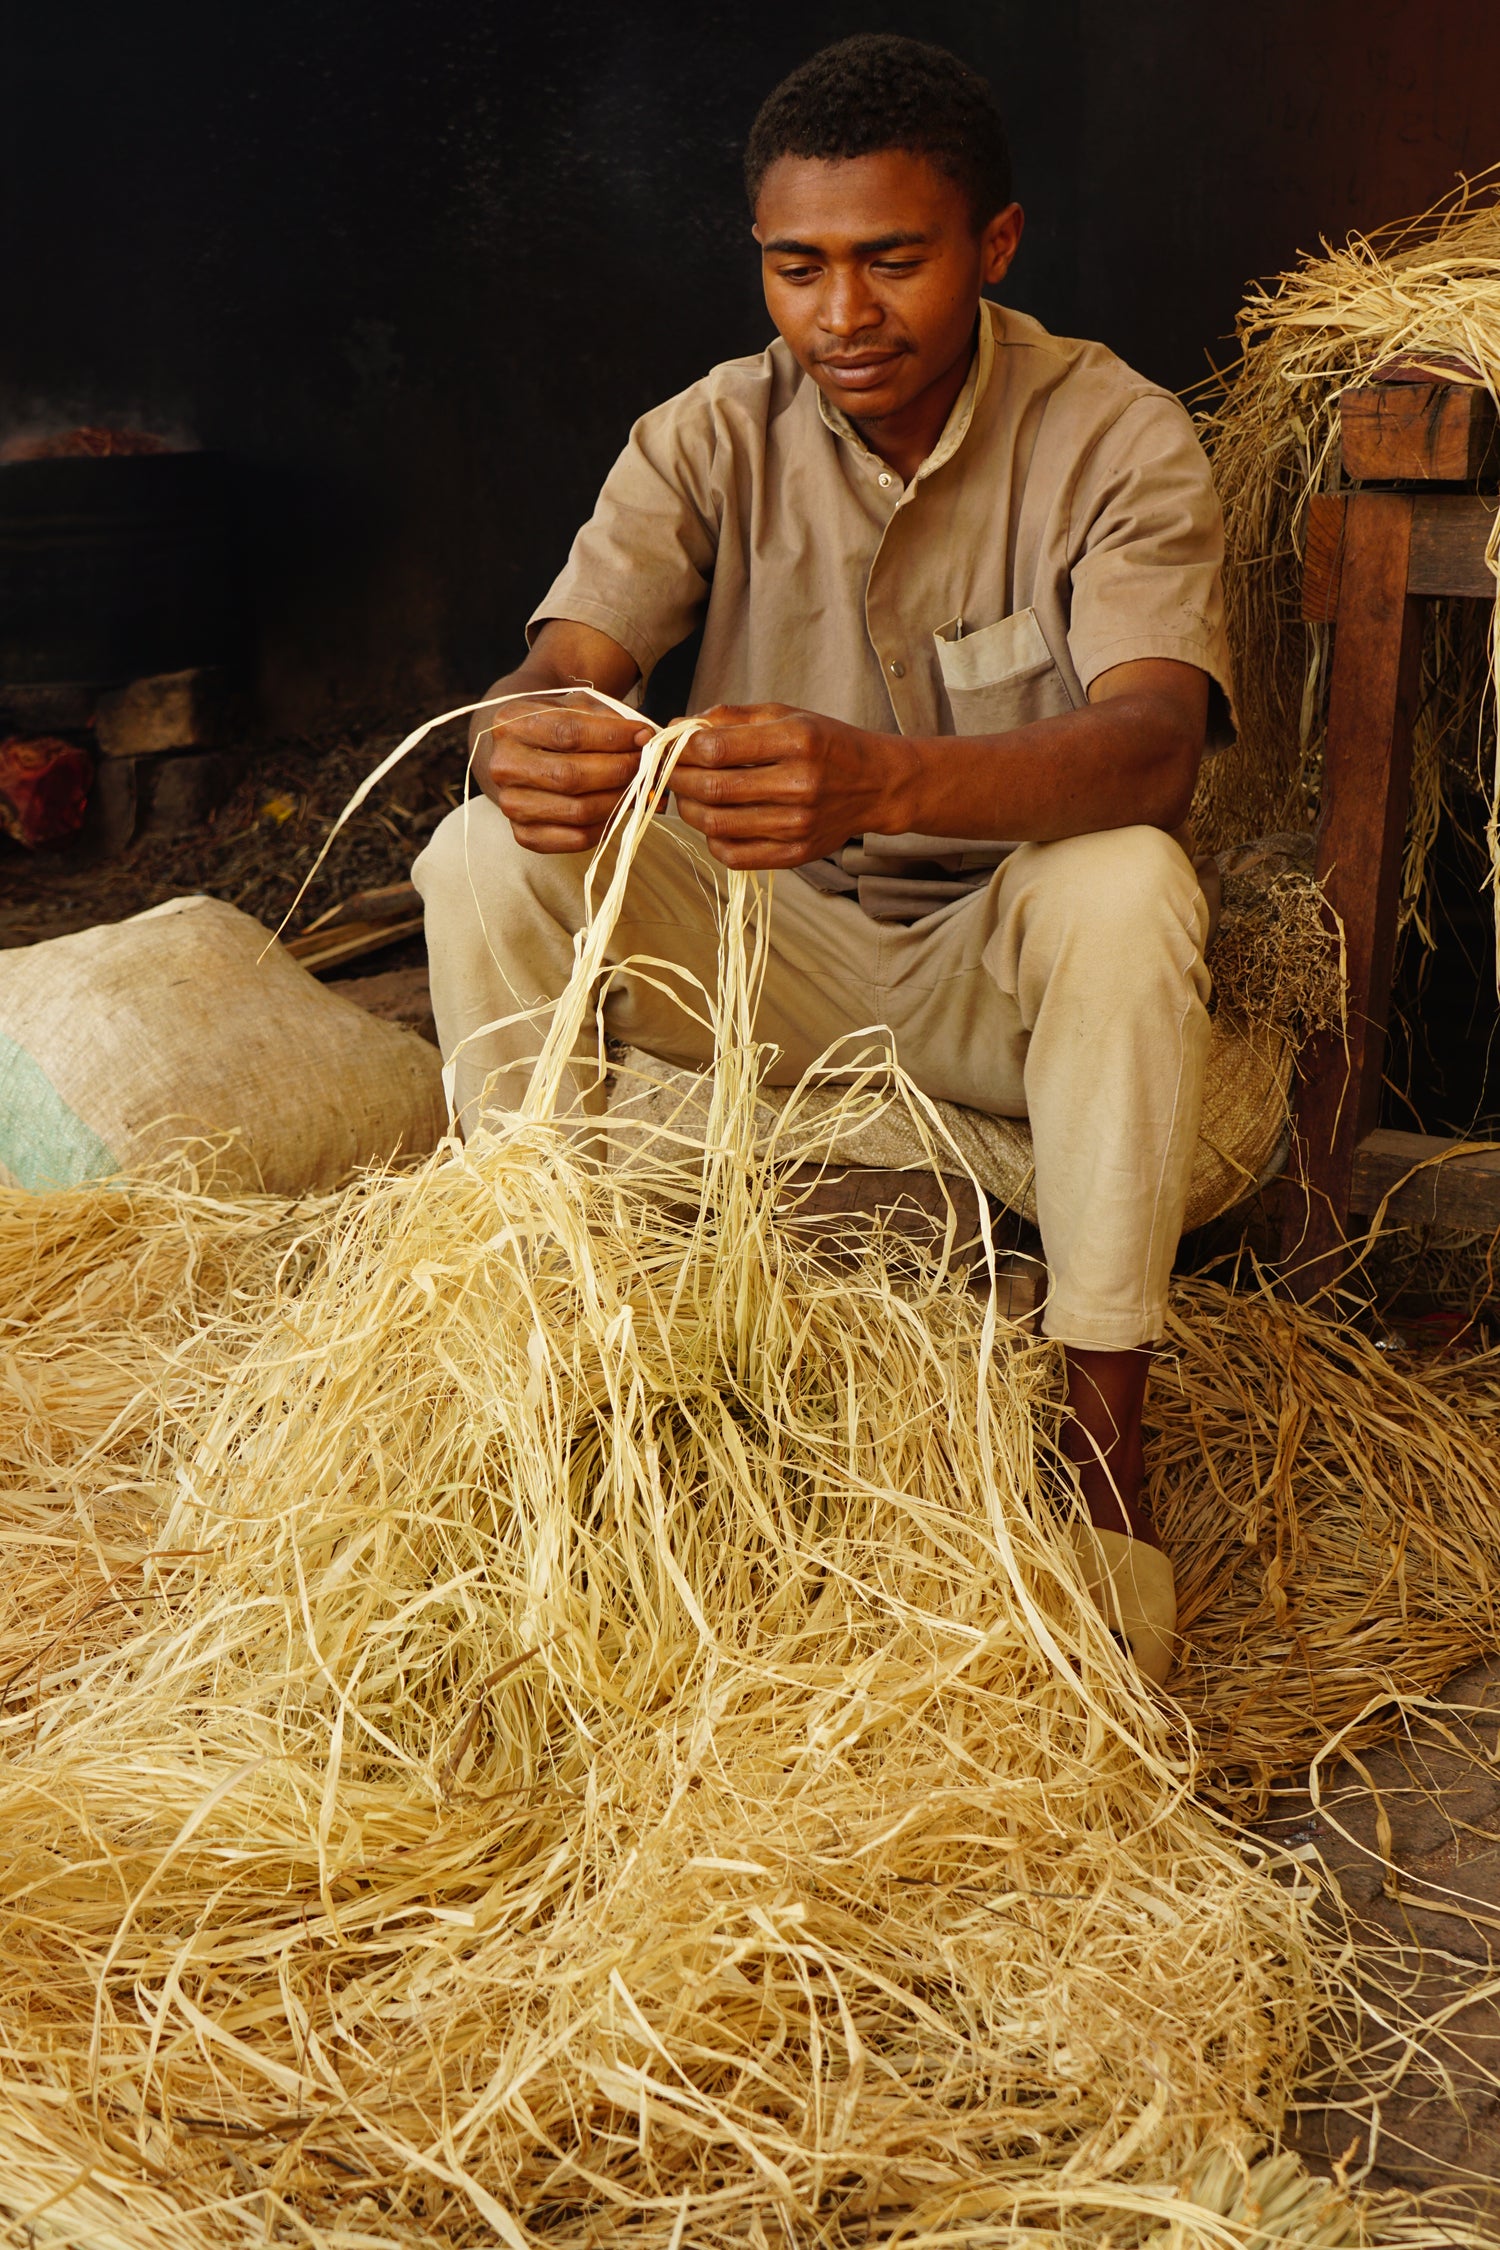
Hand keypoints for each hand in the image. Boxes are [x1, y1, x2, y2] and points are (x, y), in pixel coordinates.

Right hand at [476, 691, 652, 852]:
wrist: (522, 753)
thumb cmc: (555, 726)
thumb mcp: (575, 707)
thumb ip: (608, 718)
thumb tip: (646, 740)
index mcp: (510, 724)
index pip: (568, 733)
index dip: (612, 737)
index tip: (644, 736)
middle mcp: (503, 766)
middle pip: (571, 775)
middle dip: (619, 770)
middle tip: (647, 765)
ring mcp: (510, 804)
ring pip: (577, 810)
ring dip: (618, 799)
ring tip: (639, 786)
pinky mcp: (524, 834)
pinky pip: (576, 838)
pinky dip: (606, 825)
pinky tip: (619, 807)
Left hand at [671, 703, 911, 868]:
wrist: (877, 784)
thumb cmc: (826, 744)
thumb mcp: (787, 715)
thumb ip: (732, 718)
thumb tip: (678, 727)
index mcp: (797, 741)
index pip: (717, 749)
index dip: (681, 749)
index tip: (667, 746)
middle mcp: (800, 784)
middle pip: (713, 788)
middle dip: (677, 778)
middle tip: (666, 771)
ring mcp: (799, 824)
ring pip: (717, 824)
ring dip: (688, 808)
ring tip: (686, 794)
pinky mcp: (796, 854)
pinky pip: (735, 855)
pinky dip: (712, 838)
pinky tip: (713, 821)